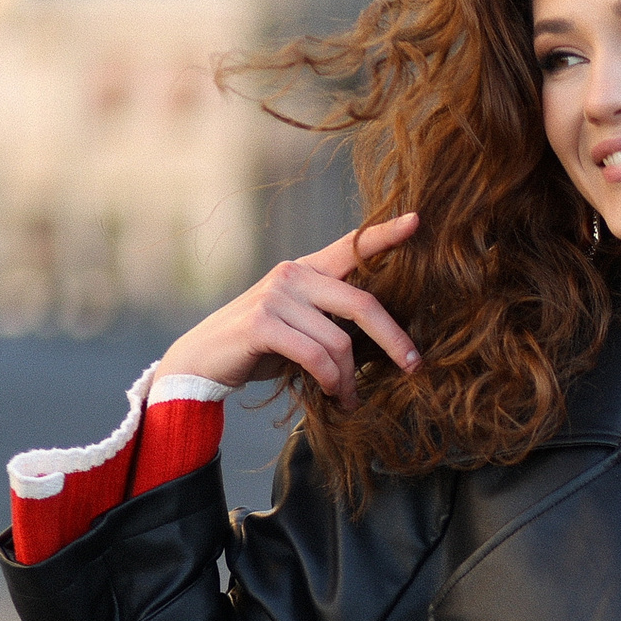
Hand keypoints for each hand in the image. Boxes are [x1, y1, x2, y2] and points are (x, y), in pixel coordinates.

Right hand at [157, 213, 423, 407]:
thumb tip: (386, 344)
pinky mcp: (261, 323)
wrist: (203, 361)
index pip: (350, 246)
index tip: (417, 221)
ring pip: (339, 342)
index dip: (384, 234)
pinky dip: (330, 382)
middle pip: (362, 304)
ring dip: (349, 379)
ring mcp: (276, 296)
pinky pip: (315, 356)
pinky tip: (333, 396)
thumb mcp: (302, 328)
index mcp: (307, 270)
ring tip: (349, 399)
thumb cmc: (260, 348)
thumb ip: (333, 322)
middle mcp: (293, 274)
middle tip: (414, 367)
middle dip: (394, 339)